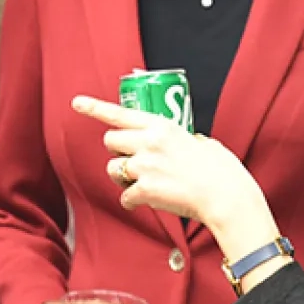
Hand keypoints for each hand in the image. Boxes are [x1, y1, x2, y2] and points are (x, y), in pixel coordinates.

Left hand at [71, 96, 275, 247]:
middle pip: (111, 141)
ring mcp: (144, 166)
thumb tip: (184, 143)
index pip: (121, 113)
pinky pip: (125, 197)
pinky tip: (148, 201)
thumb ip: (186, 140)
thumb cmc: (221, 171)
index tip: (77, 102)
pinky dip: (134, 202)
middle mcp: (149, 142)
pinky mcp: (144, 190)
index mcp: (163, 126)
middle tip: (133, 160)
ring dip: (124, 177)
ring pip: (114, 169)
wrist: (225, 196)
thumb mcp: (204, 142)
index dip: (95, 108)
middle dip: (118, 151)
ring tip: (144, 183)